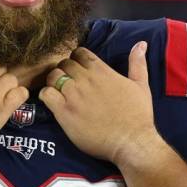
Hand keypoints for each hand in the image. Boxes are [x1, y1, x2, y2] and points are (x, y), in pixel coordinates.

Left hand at [39, 42, 158, 165]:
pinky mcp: (64, 112)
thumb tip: (141, 43)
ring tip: (58, 91)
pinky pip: (46, 94)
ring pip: (53, 76)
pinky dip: (45, 95)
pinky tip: (52, 102)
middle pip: (64, 63)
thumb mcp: (141, 85)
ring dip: (53, 81)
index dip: (76, 59)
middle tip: (68, 83)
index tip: (78, 70)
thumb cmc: (138, 116)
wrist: (131, 142)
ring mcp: (73, 95)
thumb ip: (137, 63)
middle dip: (64, 70)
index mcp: (102, 71)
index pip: (79, 53)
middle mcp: (86, 80)